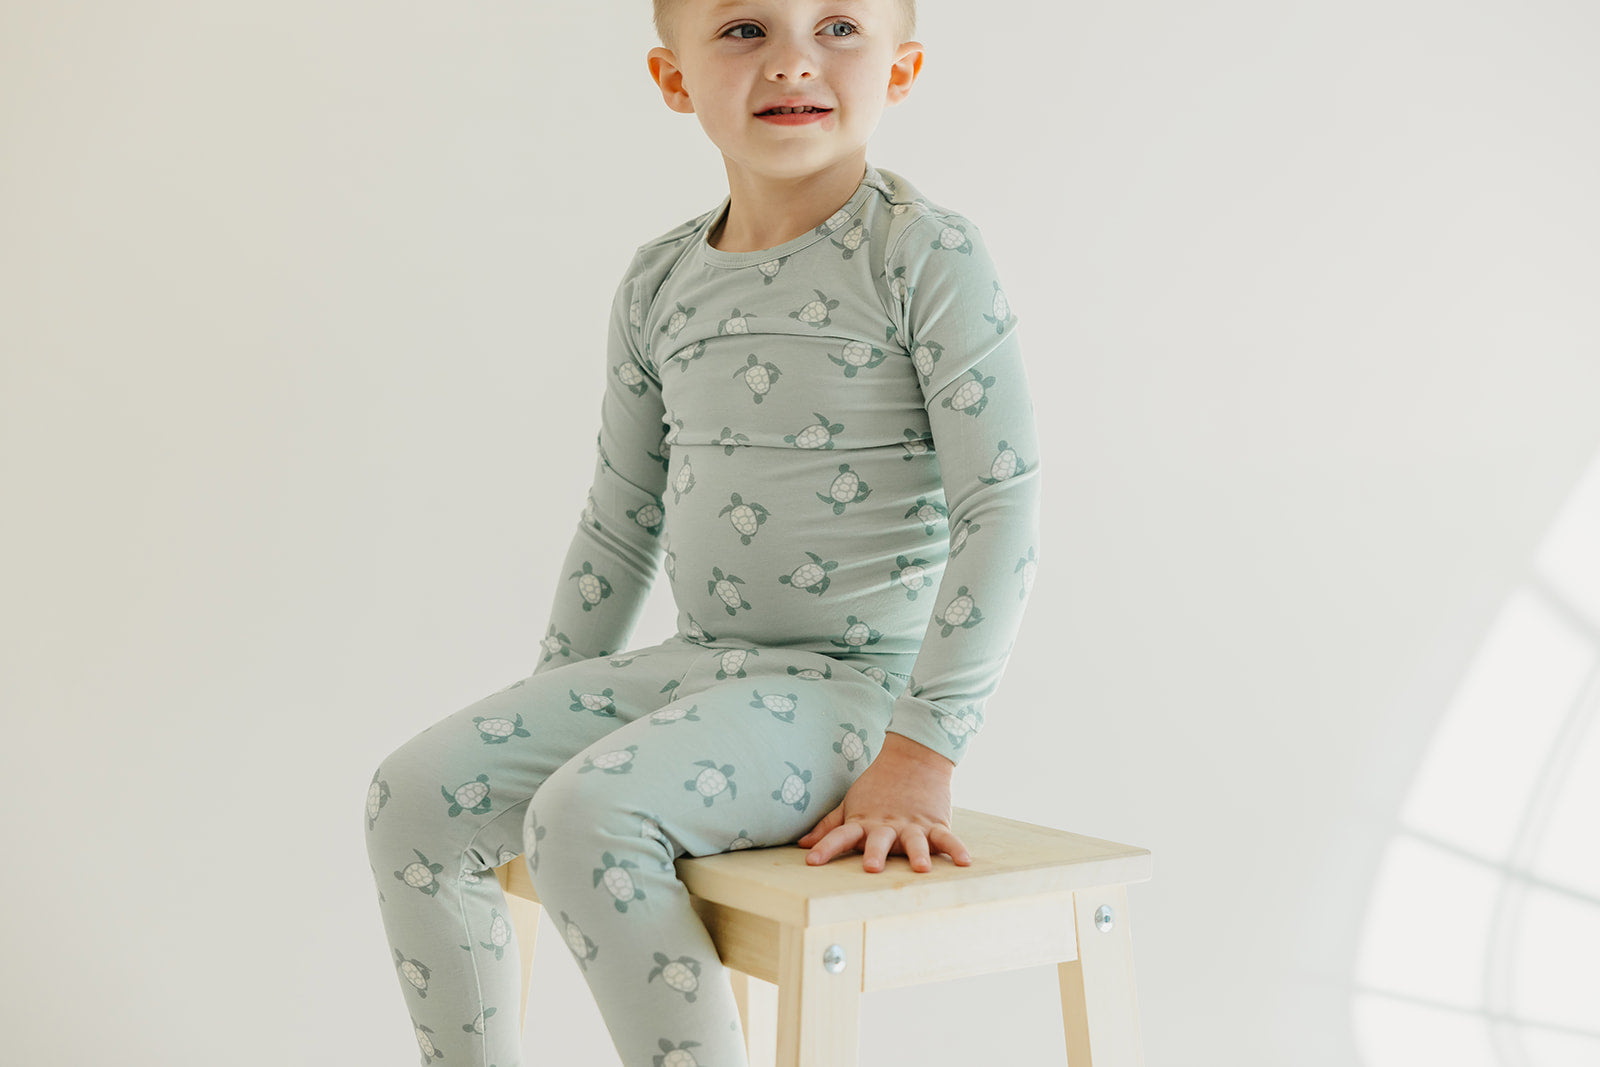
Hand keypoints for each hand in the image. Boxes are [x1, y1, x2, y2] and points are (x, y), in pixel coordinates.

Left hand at [796, 733, 972, 872]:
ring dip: (918, 854)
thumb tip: (802, 845)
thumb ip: (829, 827)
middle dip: (875, 853)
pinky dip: (956, 848)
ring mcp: (912, 824)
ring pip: (914, 840)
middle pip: (879, 840)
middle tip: (872, 867)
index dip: (826, 847)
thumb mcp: (850, 804)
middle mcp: (887, 824)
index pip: (840, 835)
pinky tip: (965, 862)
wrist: (913, 756)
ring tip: (922, 868)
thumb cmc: (876, 787)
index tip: (812, 861)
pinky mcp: (935, 821)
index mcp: (863, 821)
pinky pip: (946, 837)